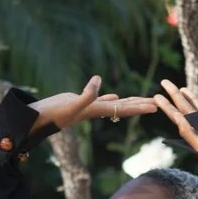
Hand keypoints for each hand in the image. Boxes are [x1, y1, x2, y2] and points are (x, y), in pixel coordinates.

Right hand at [29, 75, 158, 133]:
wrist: (38, 117)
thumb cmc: (53, 113)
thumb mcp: (71, 103)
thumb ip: (86, 94)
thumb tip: (99, 80)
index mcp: (97, 110)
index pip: (123, 109)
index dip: (139, 107)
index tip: (156, 106)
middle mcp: (96, 110)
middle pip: (124, 108)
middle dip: (141, 105)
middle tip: (159, 102)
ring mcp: (89, 106)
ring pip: (114, 103)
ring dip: (129, 101)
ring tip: (143, 99)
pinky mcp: (81, 101)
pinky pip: (100, 99)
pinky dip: (110, 97)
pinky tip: (116, 96)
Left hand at [154, 80, 197, 167]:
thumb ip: (187, 131)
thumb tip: (177, 116)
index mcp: (191, 129)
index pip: (176, 114)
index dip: (166, 105)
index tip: (157, 96)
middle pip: (184, 107)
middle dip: (174, 94)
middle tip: (164, 82)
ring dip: (190, 97)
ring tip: (182, 88)